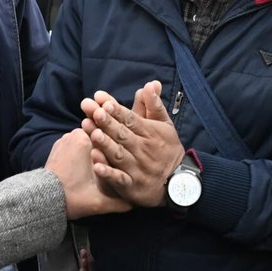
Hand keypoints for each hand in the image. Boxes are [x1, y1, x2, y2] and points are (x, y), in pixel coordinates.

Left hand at [48, 129, 131, 219]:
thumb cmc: (72, 198)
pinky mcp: (57, 146)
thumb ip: (120, 202)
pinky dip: (81, 152)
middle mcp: (74, 135)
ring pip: (87, 140)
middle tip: (112, 161)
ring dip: (94, 149)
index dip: (117, 145)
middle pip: (99, 136)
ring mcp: (64, 139)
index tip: (123, 155)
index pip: (110, 134)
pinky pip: (75, 144)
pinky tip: (86, 165)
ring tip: (100, 164)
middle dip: (106, 147)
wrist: (44, 200)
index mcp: (86, 141)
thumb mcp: (99, 202)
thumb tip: (135, 203)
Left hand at [79, 81, 183, 207]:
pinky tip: (97, 167)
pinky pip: (119, 180)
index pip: (130, 119)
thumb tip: (150, 84)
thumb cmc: (167, 149)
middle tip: (93, 111)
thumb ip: (154, 105)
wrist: (178, 181)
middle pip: (122, 135)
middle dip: (107, 123)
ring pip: (119, 155)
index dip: (116, 110)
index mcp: (149, 133)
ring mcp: (137, 169)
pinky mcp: (131, 186)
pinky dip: (108, 174)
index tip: (102, 99)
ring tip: (93, 133)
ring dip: (106, 145)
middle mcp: (142, 150)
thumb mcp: (165, 125)